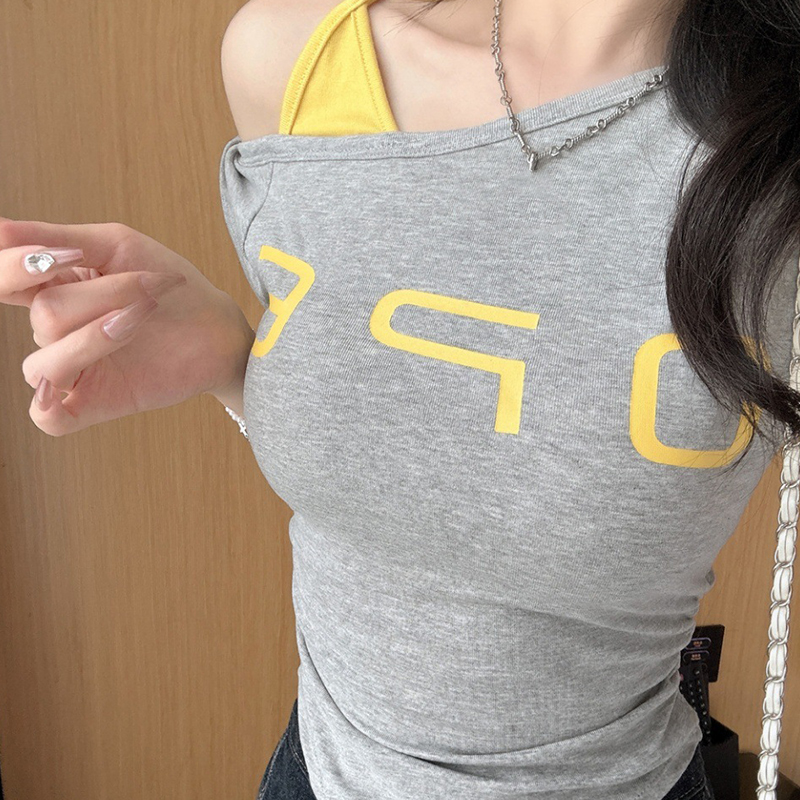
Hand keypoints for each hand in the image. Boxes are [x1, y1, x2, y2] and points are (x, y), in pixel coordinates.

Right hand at [1, 216, 254, 435]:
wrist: (217, 325)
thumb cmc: (169, 285)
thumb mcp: (116, 247)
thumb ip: (55, 238)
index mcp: (53, 288)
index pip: (6, 279)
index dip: (20, 268)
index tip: (72, 257)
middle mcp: (55, 331)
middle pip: (45, 316)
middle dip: (104, 297)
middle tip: (149, 289)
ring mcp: (73, 370)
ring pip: (44, 363)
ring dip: (99, 337)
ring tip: (140, 321)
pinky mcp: (94, 403)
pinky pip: (48, 418)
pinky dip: (48, 407)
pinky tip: (66, 389)